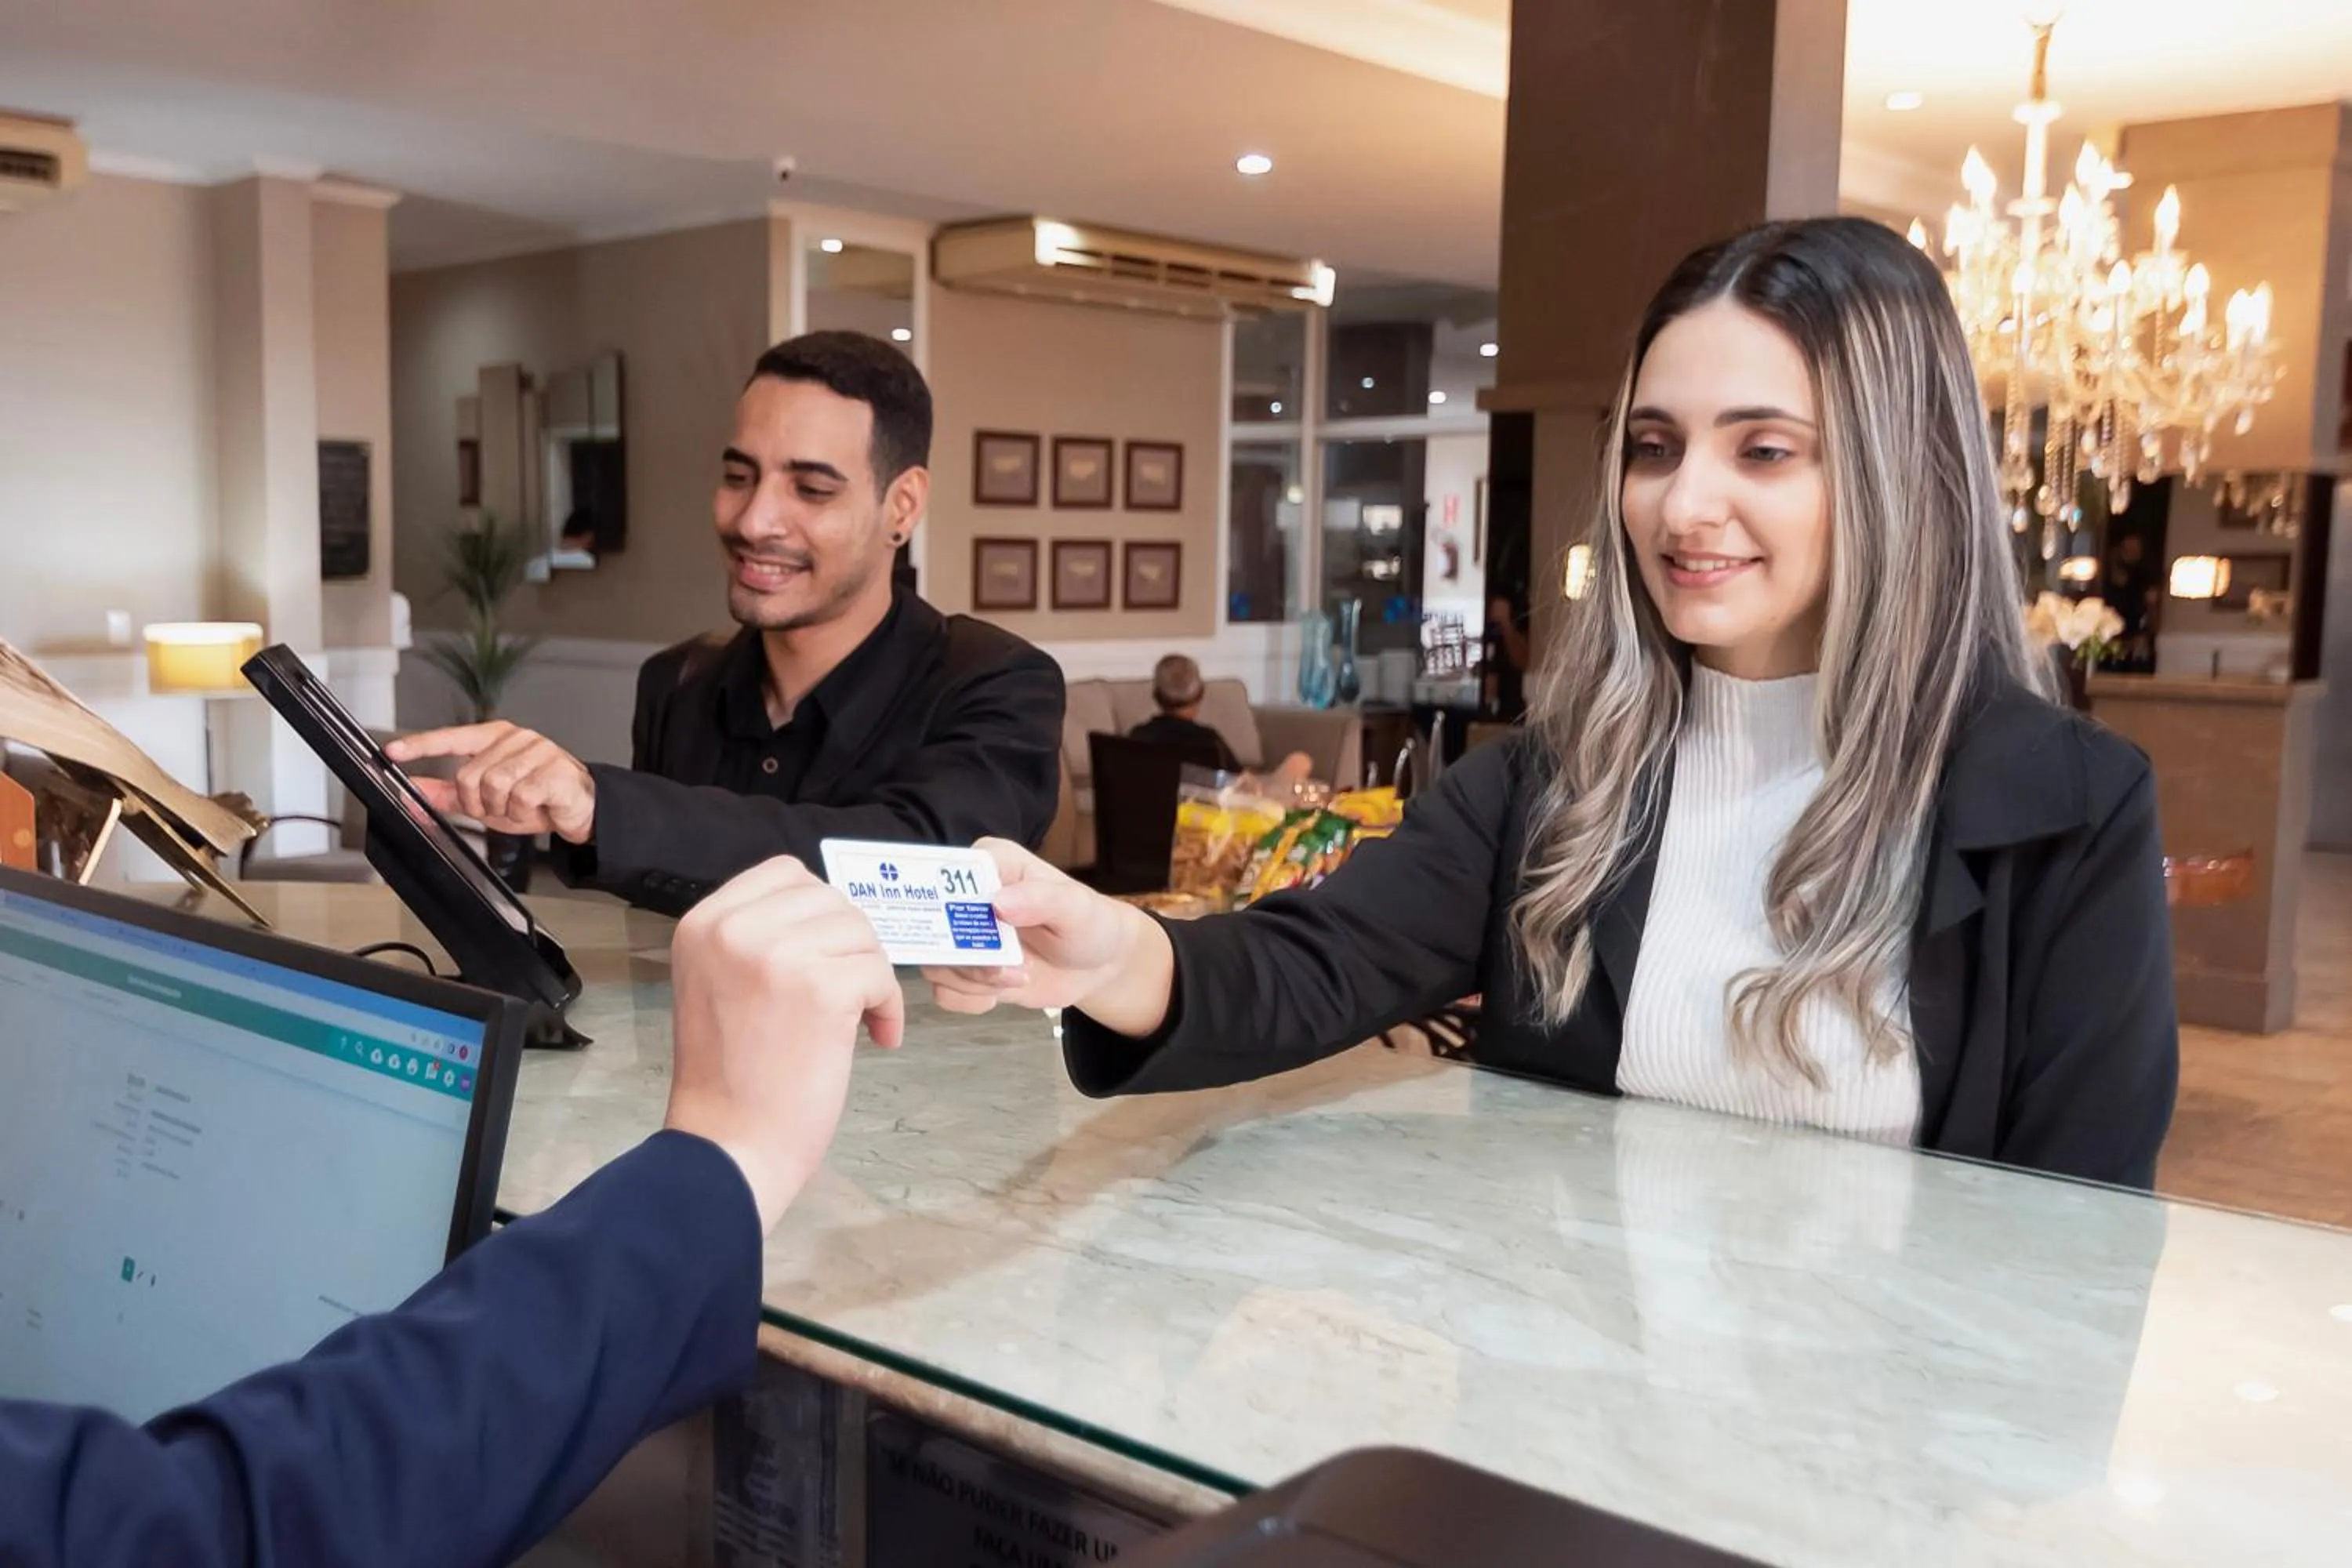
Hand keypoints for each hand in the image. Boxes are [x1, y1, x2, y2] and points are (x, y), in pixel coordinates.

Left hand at [385, 722, 596, 842]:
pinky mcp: (555, 770)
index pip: (451, 737)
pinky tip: (535, 809)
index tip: (392, 752)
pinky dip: (523, 813)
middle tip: (497, 807)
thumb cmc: (534, 797)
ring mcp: (538, 751)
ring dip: (503, 809)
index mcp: (495, 737)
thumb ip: (449, 794)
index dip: (420, 745)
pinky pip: (521, 797)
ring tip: (519, 807)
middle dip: (478, 802)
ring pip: (494, 786)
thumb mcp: (486, 799)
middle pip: (470, 775)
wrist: (579, 808)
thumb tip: (413, 791)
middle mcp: (515, 738)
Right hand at [663, 856, 902, 1230]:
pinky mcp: (821, 987)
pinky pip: (880, 972)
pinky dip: (887, 1007)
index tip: (824, 955)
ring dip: (871, 975)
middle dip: (851, 943)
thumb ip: (757, 938)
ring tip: (857, 1020)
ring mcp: (777, 954)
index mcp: (703, 923)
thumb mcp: (718, 983)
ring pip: (861, 932)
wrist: (728, 1147)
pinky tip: (875, 1038)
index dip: (819, 911)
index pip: (785, 873)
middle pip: (829, 898)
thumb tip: (829, 910)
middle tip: (849, 992)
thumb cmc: (731, 1077)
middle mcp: (734, 929)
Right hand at [921, 839, 1173, 1036]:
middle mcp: (968, 898)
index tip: (964, 926)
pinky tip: (1004, 990)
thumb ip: (1041, 899)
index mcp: (990, 864)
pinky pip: (945, 991)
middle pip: (931, 925)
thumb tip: (999, 902)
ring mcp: (964, 937)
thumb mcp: (1076, 907)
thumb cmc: (1089, 923)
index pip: (946, 872)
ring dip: (974, 980)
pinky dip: (971, 999)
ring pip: (935, 964)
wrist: (1097, 965)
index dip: (943, 899)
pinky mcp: (966, 970)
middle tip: (1004, 967)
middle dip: (964, 955)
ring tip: (1018, 976)